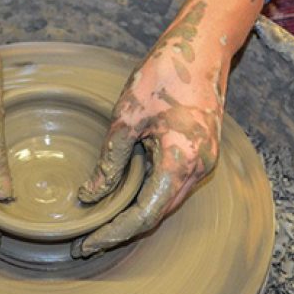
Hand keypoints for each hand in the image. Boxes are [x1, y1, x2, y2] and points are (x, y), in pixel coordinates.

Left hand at [74, 0, 227, 256]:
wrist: (201, 49)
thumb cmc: (164, 75)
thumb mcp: (126, 118)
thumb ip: (110, 162)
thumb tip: (90, 196)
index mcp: (179, 162)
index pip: (144, 216)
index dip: (115, 234)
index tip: (88, 244)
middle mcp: (198, 169)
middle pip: (158, 216)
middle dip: (123, 232)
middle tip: (88, 242)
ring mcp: (204, 163)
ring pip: (167, 204)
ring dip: (137, 217)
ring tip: (102, 224)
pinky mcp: (202, 154)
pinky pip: (174, 187)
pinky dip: (149, 198)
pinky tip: (125, 198)